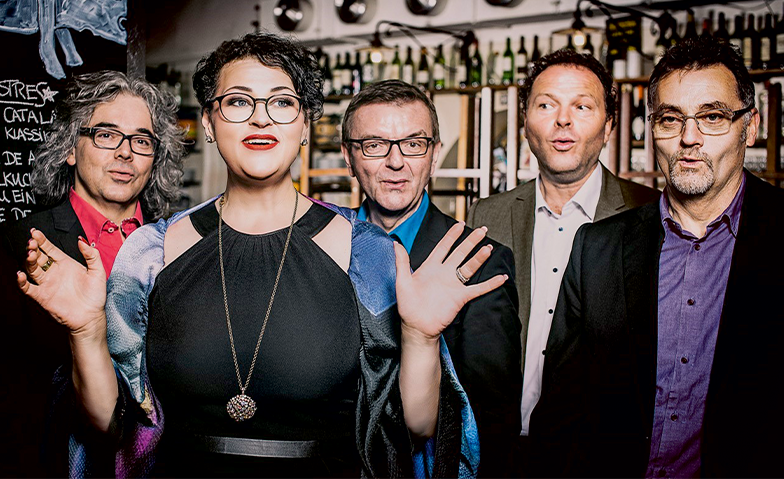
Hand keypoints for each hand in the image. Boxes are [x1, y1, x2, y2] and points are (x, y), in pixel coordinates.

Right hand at [17, 229, 106, 338]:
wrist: (92, 317)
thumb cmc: (95, 295)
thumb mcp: (98, 272)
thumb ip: (91, 255)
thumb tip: (81, 240)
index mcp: (65, 264)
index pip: (50, 249)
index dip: (42, 240)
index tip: (35, 232)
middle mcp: (54, 272)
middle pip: (39, 257)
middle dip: (33, 248)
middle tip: (31, 241)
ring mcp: (47, 284)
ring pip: (32, 269)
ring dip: (29, 261)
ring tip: (30, 254)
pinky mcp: (42, 296)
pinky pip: (28, 288)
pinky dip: (22, 282)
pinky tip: (21, 274)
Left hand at [395, 222, 507, 342]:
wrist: (416, 327)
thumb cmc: (408, 306)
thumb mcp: (402, 281)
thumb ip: (402, 261)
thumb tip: (396, 243)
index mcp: (431, 267)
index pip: (443, 246)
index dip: (452, 235)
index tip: (460, 224)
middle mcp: (444, 273)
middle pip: (460, 253)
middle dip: (471, 241)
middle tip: (482, 230)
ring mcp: (454, 285)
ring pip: (470, 267)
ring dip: (479, 258)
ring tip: (488, 248)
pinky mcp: (460, 297)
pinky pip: (478, 289)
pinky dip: (490, 284)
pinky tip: (501, 278)